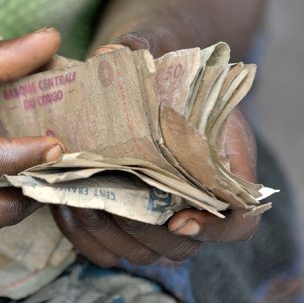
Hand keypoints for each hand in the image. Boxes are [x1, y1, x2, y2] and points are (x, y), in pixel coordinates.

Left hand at [51, 26, 258, 266]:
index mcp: (223, 163)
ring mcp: (161, 212)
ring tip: (81, 206)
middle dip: (146, 231)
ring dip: (112, 237)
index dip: (215, 228)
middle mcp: (195, 197)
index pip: (239, 218)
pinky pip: (110, 248)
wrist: (141, 76)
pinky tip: (64, 209)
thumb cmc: (157, 66)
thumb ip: (143, 51)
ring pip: (145, 252)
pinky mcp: (127, 216)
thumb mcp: (157, 51)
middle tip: (111, 206)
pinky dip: (87, 239)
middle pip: (182, 244)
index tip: (178, 219)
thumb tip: (111, 53)